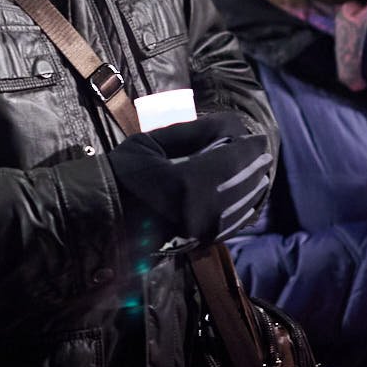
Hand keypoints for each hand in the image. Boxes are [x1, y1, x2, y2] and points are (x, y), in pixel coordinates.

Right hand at [107, 112, 272, 239]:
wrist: (105, 217)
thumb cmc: (124, 175)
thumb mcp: (153, 142)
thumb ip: (193, 133)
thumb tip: (230, 126)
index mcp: (188, 182)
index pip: (234, 159)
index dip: (249, 146)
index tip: (258, 137)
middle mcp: (203, 210)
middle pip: (244, 181)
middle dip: (255, 164)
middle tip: (261, 151)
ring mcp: (204, 229)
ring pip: (244, 204)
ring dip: (254, 185)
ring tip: (258, 171)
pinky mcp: (201, 241)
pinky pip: (234, 223)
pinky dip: (245, 207)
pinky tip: (249, 198)